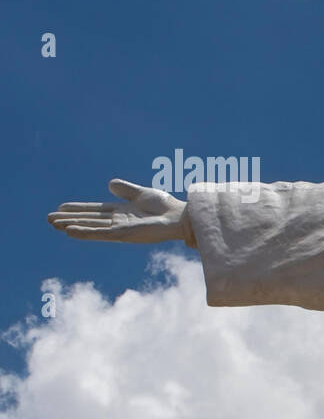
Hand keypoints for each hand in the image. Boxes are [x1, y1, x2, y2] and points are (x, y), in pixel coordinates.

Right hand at [48, 179, 187, 242]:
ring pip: (90, 228)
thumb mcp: (141, 194)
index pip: (94, 211)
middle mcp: (118, 221)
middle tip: (49, 219)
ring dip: (72, 226)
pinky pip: (100, 234)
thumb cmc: (165, 207)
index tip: (61, 208)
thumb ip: (125, 190)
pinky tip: (70, 231)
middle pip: (88, 220)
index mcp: (121, 212)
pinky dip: (84, 232)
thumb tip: (109, 184)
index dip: (78, 209)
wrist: (179, 216)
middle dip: (69, 219)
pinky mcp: (124, 235)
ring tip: (54, 224)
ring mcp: (120, 229)